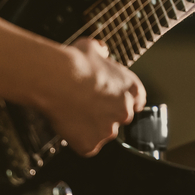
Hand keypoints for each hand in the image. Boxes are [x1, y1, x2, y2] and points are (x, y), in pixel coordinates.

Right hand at [42, 38, 146, 156]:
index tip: (110, 99)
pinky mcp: (91, 145)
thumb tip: (101, 50)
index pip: (137, 101)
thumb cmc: (76, 64)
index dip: (121, 100)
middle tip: (86, 105)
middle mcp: (124, 112)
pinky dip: (77, 139)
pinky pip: (85, 146)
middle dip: (105, 114)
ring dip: (90, 127)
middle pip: (118, 118)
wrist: (58, 80)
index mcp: (131, 89)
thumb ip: (102, 52)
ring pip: (101, 133)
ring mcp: (108, 131)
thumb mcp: (93, 48)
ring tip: (73, 112)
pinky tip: (68, 124)